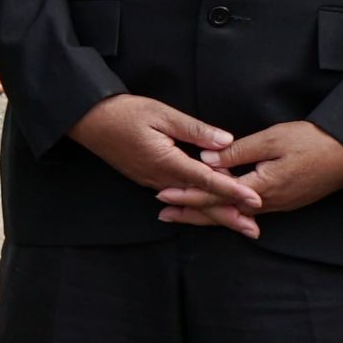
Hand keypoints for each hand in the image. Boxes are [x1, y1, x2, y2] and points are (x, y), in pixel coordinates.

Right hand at [68, 94, 258, 235]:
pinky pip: (176, 196)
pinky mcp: (146, 178)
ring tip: (237, 225)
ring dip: (214, 213)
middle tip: (254, 231)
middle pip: (200, 201)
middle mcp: (160, 177)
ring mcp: (151, 180)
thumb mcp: (161, 114)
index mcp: (166, 161)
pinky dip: (195, 205)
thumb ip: (194, 130)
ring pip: (189, 202)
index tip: (256, 201)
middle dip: (228, 216)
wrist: (86, 120)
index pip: (207, 180)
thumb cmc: (123, 112)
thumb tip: (226, 141)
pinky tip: (204, 210)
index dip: (233, 191)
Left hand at [174, 122, 342, 222]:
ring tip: (180, 215)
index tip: (164, 194)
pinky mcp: (283, 201)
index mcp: (261, 187)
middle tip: (163, 214)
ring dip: (207, 214)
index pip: (216, 195)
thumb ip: (237, 152)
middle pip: (222, 211)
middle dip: (191, 213)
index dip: (188, 195)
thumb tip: (206, 159)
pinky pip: (247, 210)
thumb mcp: (272, 140)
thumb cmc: (311, 142)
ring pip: (234, 213)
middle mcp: (267, 202)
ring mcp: (277, 204)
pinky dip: (227, 211)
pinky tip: (215, 210)